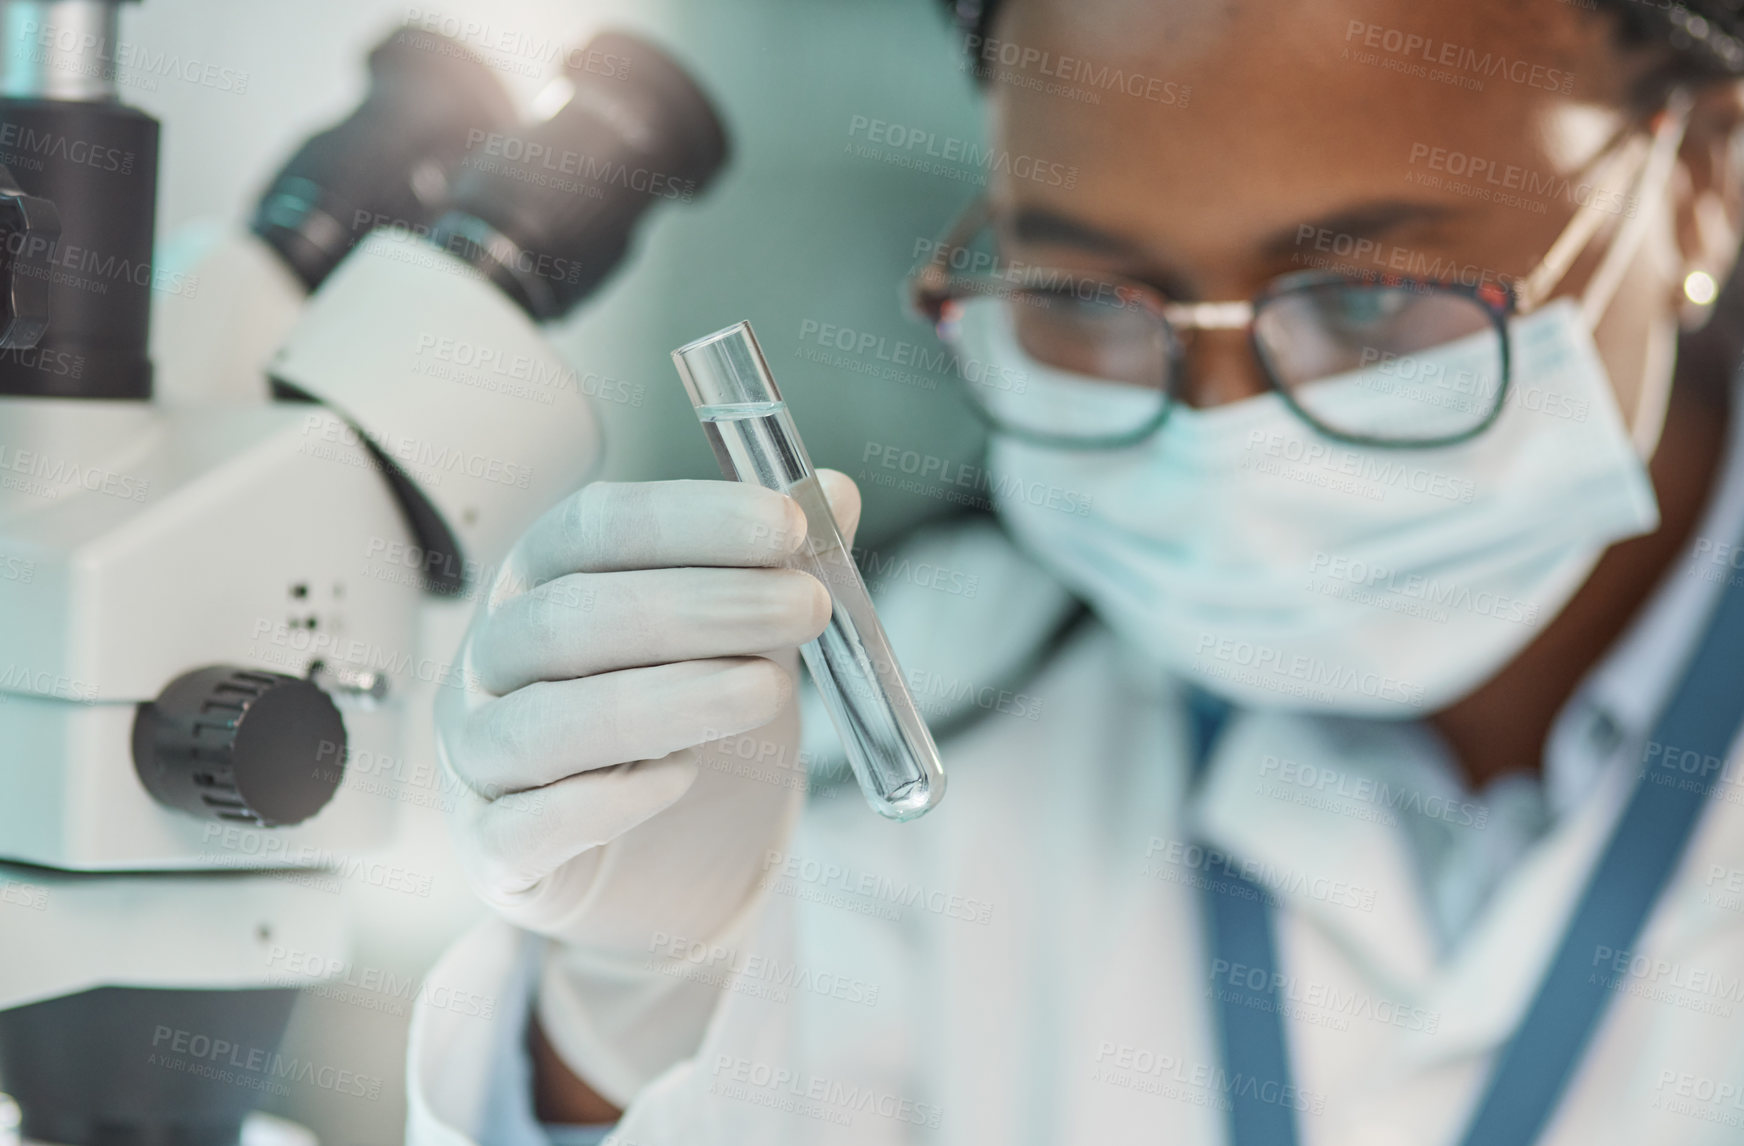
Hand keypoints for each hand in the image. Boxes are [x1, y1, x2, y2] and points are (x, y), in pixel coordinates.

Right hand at [435, 470, 861, 1106]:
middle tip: (806, 607)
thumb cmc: (675, 718)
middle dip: (697, 606)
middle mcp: (495, 658)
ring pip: (544, 723)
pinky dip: (603, 802)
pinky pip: (526, 825)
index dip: (688, 519)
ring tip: (770, 688)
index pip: (593, 527)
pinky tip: (678, 779)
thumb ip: (773, 568)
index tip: (787, 526)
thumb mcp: (733, 637)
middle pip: (569, 616)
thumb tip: (837, 494)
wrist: (640, 859)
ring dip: (667, 700)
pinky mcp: (493, 847)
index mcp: (544, 580)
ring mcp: (481, 755)